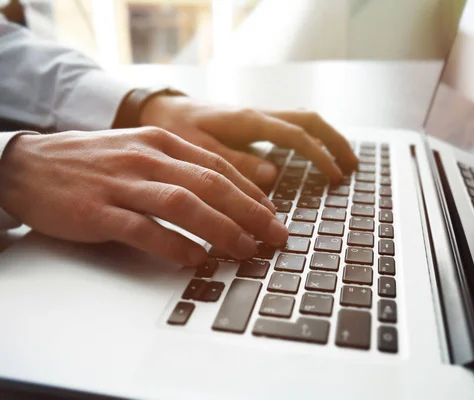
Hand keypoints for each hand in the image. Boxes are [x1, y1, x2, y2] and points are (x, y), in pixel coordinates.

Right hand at [0, 128, 288, 264]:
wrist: (28, 164)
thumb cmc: (93, 162)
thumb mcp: (140, 151)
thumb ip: (179, 168)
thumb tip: (223, 195)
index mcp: (160, 142)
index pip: (217, 166)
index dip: (250, 192)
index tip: (272, 214)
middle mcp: (146, 158)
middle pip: (210, 184)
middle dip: (250, 212)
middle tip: (274, 235)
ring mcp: (121, 184)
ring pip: (183, 204)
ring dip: (220, 229)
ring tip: (245, 250)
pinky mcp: (97, 211)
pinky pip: (143, 229)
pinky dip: (173, 245)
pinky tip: (195, 259)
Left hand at [139, 96, 357, 186]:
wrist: (160, 111)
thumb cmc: (175, 130)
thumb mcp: (198, 150)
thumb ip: (235, 163)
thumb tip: (273, 175)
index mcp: (249, 121)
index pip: (296, 136)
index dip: (320, 156)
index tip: (335, 177)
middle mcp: (258, 116)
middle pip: (310, 121)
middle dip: (335, 142)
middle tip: (353, 166)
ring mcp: (258, 120)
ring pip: (304, 122)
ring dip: (327, 140)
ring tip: (344, 163)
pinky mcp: (254, 127)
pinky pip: (291, 130)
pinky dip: (310, 142)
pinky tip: (315, 158)